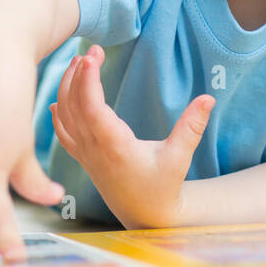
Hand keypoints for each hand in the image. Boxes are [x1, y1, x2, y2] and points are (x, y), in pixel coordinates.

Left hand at [49, 44, 212, 229]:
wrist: (145, 216)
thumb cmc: (163, 187)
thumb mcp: (180, 157)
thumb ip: (192, 127)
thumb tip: (208, 98)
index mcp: (114, 146)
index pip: (91, 107)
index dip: (88, 79)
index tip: (94, 54)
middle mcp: (94, 149)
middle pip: (74, 105)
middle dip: (79, 74)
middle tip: (92, 50)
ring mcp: (85, 154)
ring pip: (65, 116)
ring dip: (67, 88)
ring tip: (78, 63)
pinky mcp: (84, 158)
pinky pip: (63, 133)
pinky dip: (58, 114)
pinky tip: (57, 100)